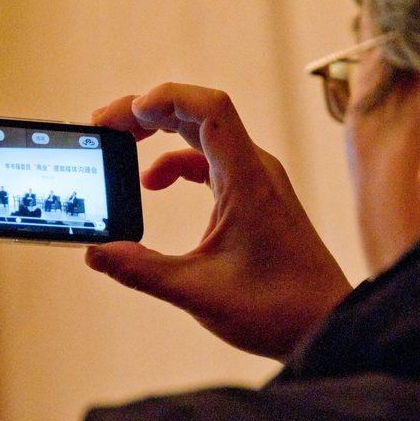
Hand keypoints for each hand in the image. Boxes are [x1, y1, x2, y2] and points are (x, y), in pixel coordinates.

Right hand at [87, 83, 351, 358]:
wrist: (324, 322)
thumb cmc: (277, 308)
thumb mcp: (198, 291)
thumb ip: (142, 270)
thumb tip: (95, 252)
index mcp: (247, 180)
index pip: (210, 108)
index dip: (166, 98)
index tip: (127, 114)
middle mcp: (255, 169)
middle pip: (198, 114)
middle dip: (147, 113)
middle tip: (105, 125)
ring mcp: (256, 180)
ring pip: (203, 136)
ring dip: (159, 135)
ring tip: (120, 145)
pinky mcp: (254, 196)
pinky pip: (210, 161)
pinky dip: (177, 164)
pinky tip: (153, 185)